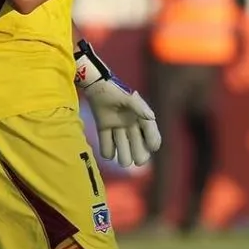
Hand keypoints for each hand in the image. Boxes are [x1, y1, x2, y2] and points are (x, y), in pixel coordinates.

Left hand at [75, 40, 160, 167]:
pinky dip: (107, 149)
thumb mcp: (129, 98)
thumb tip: (152, 117)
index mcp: (140, 116)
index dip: (153, 140)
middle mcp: (130, 123)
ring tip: (123, 162)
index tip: (153, 147)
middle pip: (137, 142)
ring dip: (124, 154)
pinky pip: (106, 142)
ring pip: (123, 144)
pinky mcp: (104, 127)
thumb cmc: (116, 90)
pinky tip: (108, 154)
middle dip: (139, 153)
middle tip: (138, 161)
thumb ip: (140, 107)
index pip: (150, 131)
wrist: (96, 85)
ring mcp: (117, 126)